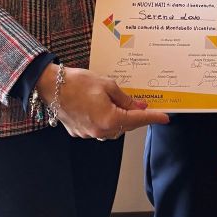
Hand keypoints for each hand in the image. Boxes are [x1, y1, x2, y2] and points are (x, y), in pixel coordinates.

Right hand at [35, 65, 168, 139]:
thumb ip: (126, 99)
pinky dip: (105, 120)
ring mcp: (87, 133)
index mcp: (109, 120)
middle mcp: (99, 131)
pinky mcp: (78, 132)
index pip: (137, 120)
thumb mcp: (108, 85)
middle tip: (143, 105)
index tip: (165, 118)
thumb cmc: (78, 82)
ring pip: (112, 129)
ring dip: (119, 118)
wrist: (50, 86)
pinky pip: (98, 128)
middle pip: (125, 126)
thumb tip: (139, 106)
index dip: (153, 118)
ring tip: (121, 103)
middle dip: (134, 116)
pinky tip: (104, 107)